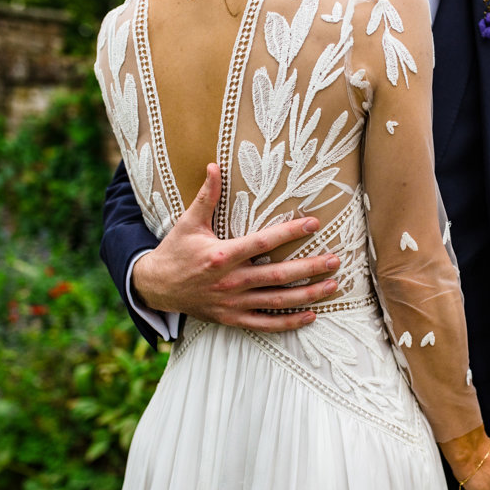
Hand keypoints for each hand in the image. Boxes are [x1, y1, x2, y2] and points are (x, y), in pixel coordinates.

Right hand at [132, 163, 340, 330]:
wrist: (155, 288)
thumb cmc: (176, 251)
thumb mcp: (188, 222)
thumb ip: (206, 197)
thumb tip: (213, 165)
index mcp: (221, 255)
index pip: (263, 242)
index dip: (289, 232)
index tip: (313, 223)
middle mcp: (230, 281)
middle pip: (277, 275)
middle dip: (309, 268)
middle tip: (335, 260)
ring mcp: (232, 303)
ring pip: (277, 301)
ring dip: (307, 295)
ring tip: (332, 286)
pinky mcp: (232, 318)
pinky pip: (265, 324)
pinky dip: (289, 323)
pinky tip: (311, 315)